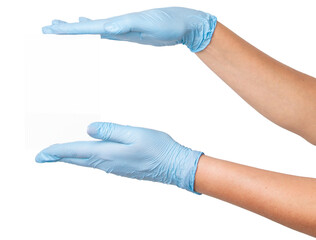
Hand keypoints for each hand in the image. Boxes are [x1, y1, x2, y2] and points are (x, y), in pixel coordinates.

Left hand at [36, 122, 202, 192]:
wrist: (174, 166)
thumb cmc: (158, 149)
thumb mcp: (134, 134)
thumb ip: (110, 131)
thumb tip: (90, 129)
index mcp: (108, 154)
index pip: (75, 152)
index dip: (57, 152)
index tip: (41, 154)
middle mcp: (108, 164)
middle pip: (77, 160)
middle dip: (59, 156)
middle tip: (45, 156)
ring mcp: (114, 168)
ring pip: (86, 162)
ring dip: (71, 157)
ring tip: (61, 152)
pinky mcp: (121, 168)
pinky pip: (96, 162)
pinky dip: (85, 158)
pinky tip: (86, 153)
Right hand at [42, 7, 216, 51]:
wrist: (183, 24)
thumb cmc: (170, 23)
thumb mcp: (150, 25)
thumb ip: (129, 25)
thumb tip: (108, 28)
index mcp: (118, 23)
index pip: (89, 27)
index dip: (70, 29)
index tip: (52, 29)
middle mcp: (118, 25)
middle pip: (87, 26)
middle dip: (68, 28)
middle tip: (48, 27)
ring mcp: (123, 29)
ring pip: (95, 29)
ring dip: (79, 28)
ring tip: (65, 26)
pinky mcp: (130, 34)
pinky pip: (108, 34)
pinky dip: (97, 32)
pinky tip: (97, 32)